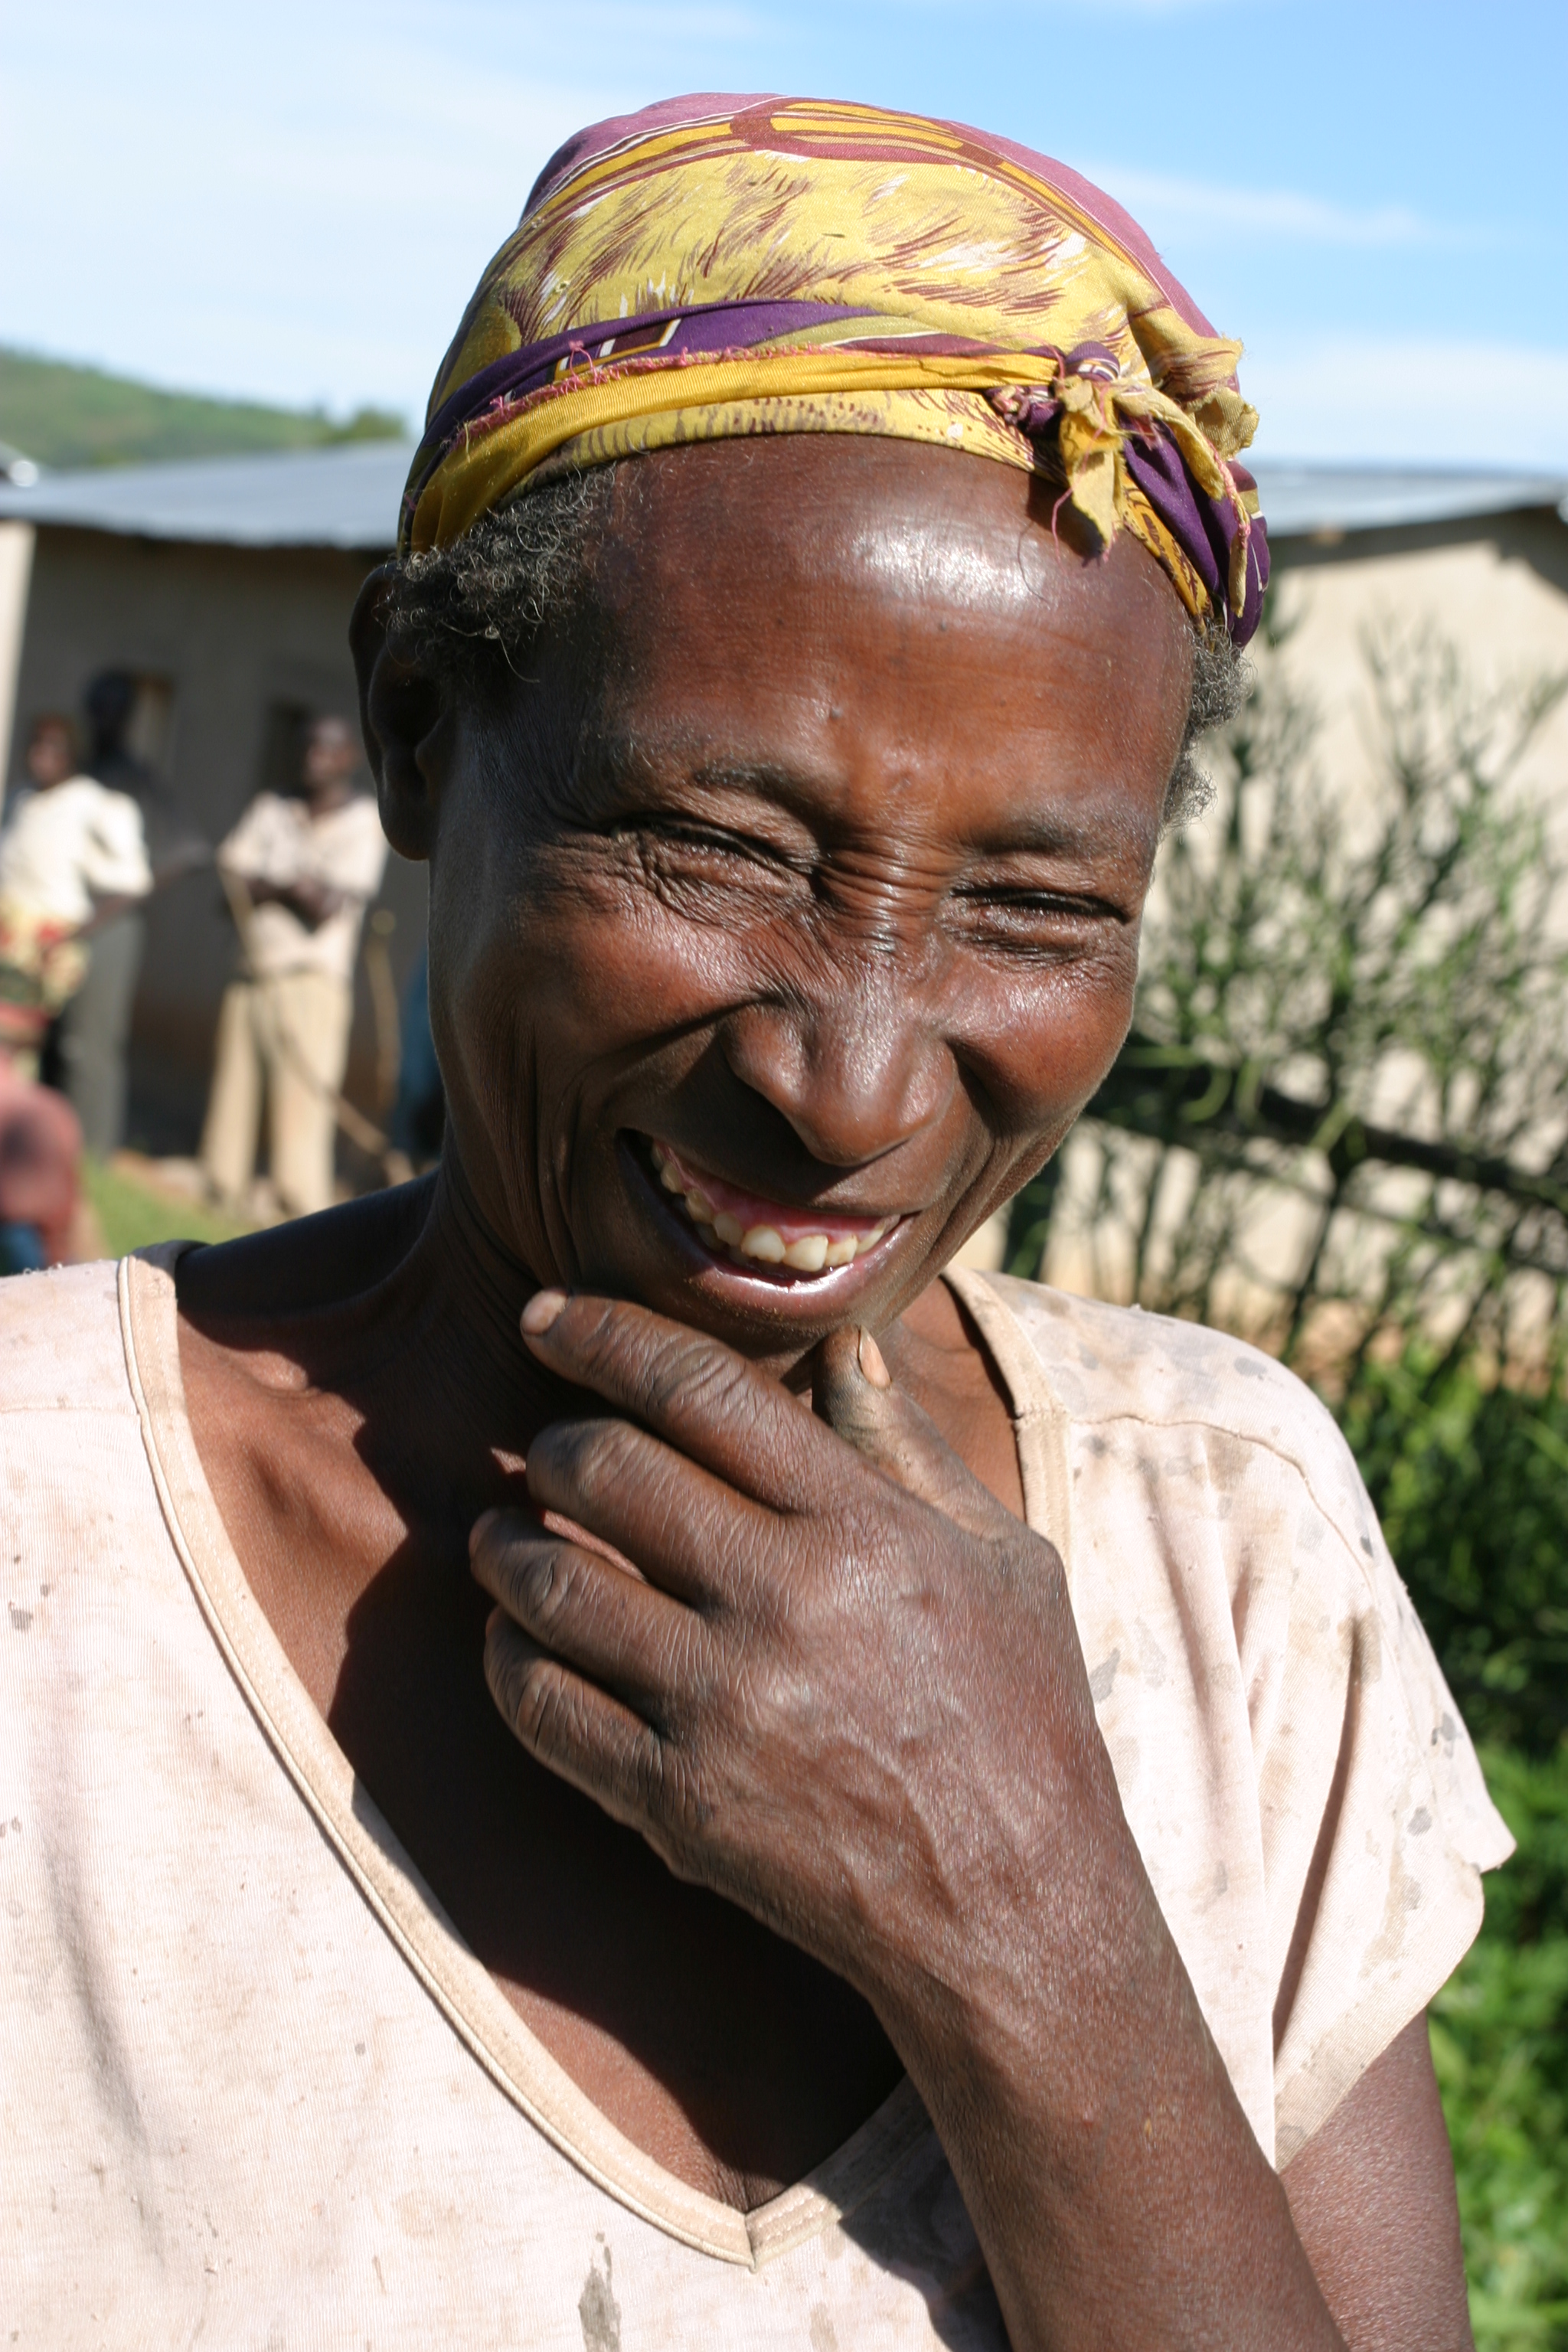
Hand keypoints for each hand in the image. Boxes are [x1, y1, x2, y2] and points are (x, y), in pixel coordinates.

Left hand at [470, 1288, 1124, 2045]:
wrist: (1018, 1915)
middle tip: (541, 1446)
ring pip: (553, 1584)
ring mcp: (723, 1706)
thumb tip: (844, 1346)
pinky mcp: (678, 1803)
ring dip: (505, 1544)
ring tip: (501, 1533)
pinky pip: (544, 1708)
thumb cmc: (1025, 1721)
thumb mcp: (1007, 1560)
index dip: (604, 1334)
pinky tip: (512, 1637)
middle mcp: (784, 1601)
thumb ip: (910, 1449)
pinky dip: (507, 1659)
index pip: (701, 1388)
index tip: (546, 1314)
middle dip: (552, 1441)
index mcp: (864, 1526)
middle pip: (606, 1470)